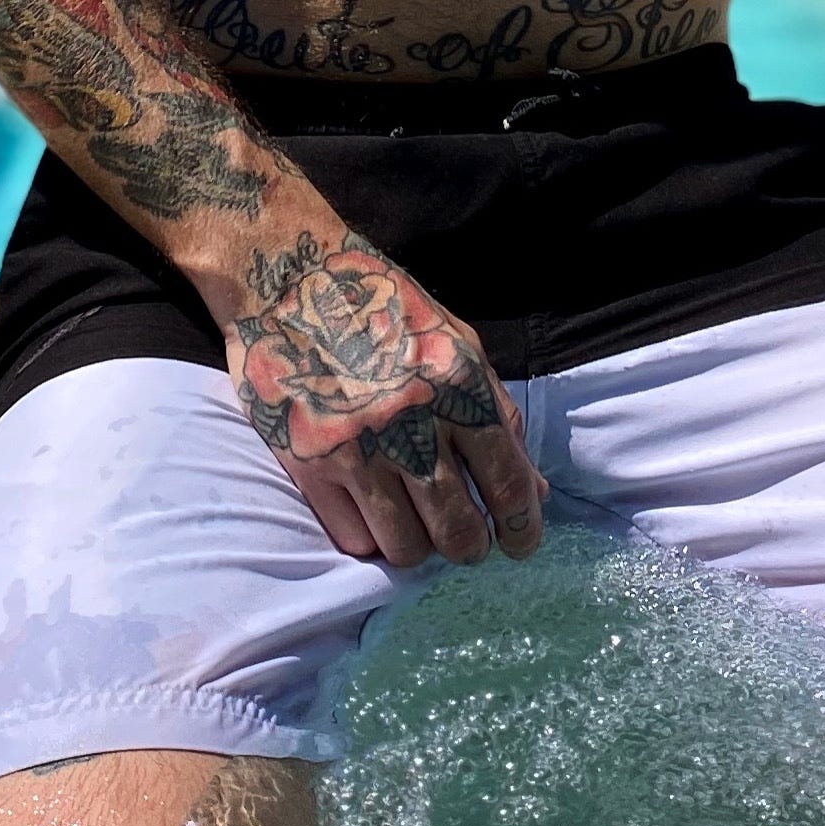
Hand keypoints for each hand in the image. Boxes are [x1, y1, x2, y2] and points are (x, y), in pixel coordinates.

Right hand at [224, 228, 545, 568]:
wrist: (289, 278)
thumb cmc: (384, 308)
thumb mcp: (457, 343)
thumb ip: (498, 415)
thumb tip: (536, 491)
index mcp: (459, 387)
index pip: (507, 484)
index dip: (521, 529)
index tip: (519, 544)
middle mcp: (412, 423)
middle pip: (457, 531)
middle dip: (470, 547)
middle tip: (465, 541)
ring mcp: (358, 448)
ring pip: (405, 547)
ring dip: (418, 546)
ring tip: (415, 525)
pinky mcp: (310, 463)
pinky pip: (352, 539)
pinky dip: (369, 536)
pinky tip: (371, 512)